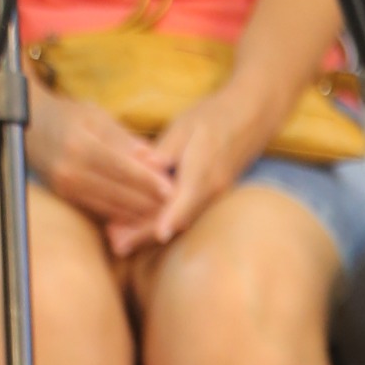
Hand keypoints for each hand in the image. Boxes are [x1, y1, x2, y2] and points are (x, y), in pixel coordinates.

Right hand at [25, 83, 172, 231]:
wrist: (31, 128)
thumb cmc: (68, 116)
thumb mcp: (94, 116)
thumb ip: (124, 139)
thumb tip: (155, 159)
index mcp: (80, 145)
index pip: (122, 168)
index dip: (148, 181)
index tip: (173, 189)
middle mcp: (71, 170)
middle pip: (118, 192)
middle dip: (149, 202)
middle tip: (177, 207)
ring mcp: (67, 188)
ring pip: (111, 208)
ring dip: (140, 214)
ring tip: (166, 215)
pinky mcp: (67, 199)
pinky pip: (101, 212)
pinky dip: (124, 216)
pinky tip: (143, 218)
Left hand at [103, 87, 268, 256]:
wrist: (246, 122)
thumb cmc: (211, 118)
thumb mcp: (186, 125)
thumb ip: (165, 148)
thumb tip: (145, 161)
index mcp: (203, 169)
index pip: (186, 198)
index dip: (172, 216)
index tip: (159, 235)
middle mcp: (210, 191)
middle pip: (177, 219)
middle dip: (146, 234)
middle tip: (117, 245)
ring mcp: (211, 199)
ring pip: (179, 223)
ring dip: (148, 234)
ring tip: (119, 244)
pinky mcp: (208, 202)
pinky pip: (183, 217)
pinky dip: (160, 225)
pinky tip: (137, 231)